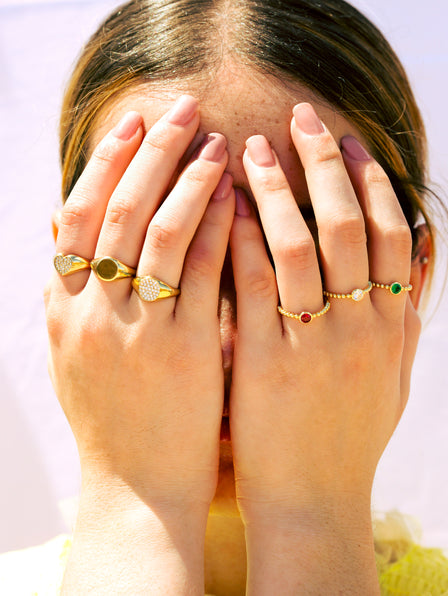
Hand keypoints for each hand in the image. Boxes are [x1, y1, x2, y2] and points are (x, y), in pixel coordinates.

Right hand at [45, 95, 233, 516]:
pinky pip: (204, 274)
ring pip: (161, 232)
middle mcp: (94, 311)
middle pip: (121, 209)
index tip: (134, 122)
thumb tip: (59, 227)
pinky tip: (239, 197)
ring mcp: (138, 330)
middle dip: (152, 152)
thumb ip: (68, 287)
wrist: (135, 489)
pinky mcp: (185, 351)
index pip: (79, 214)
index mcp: (65, 306)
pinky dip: (218, 228)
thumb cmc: (111, 415)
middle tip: (182, 107)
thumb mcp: (74, 350)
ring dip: (191, 179)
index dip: (106, 162)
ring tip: (219, 142)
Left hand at [229, 102, 420, 591]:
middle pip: (345, 224)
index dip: (366, 178)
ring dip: (275, 189)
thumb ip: (407, 312)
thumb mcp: (396, 374)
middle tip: (300, 117)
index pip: (385, 231)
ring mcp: (313, 343)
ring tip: (252, 146)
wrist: (314, 501)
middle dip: (324, 164)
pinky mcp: (266, 362)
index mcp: (391, 324)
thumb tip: (416, 249)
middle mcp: (359, 326)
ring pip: (297, 244)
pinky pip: (253, 286)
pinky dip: (239, 238)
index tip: (344, 138)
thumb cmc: (352, 435)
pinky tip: (221, 205)